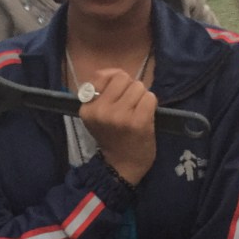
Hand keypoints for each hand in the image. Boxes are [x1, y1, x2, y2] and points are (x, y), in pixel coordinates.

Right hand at [79, 68, 156, 185]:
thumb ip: (102, 90)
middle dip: (130, 88)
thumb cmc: (113, 136)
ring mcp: (120, 116)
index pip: (102, 76)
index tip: (117, 96)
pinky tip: (145, 117)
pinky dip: (151, 105)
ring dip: (142, 97)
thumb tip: (114, 72)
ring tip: (137, 112)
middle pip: (123, 79)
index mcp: (87, 108)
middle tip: (130, 106)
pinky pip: (150, 97)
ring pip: (139, 87)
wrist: (122, 166)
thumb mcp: (97, 114)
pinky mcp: (138, 122)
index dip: (114, 81)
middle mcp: (101, 110)